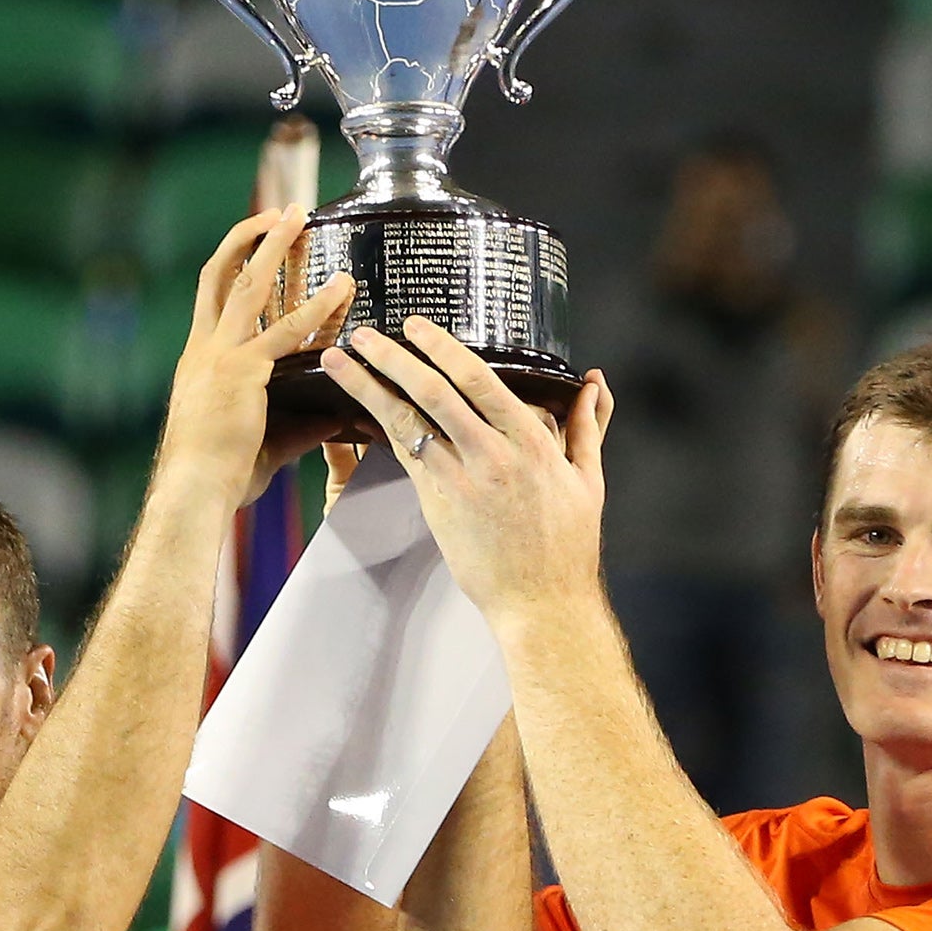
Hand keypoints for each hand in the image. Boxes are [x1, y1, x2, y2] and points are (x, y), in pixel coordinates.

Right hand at [158, 207, 354, 507]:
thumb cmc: (219, 475)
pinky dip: (317, 307)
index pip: (213, 296)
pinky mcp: (244, 373)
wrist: (193, 491)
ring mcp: (222, 357)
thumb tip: (336, 413)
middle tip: (282, 211)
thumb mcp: (260, 439)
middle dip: (251, 238)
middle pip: (224, 275)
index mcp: (199, 360)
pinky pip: (286, 333)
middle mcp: (205, 348)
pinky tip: (341, 287)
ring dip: (275, 247)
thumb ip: (300, 422)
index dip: (232, 262)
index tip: (256, 239)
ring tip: (300, 216)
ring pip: (249, 286)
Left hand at [318, 318, 613, 631]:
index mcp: (532, 443)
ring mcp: (462, 483)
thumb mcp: (588, 480)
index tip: (416, 326)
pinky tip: (357, 410)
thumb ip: (588, 426)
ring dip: (369, 388)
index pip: (479, 380)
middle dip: (393, 358)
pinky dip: (378, 430)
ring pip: (408, 423)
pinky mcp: (439, 508)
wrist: (542, 604)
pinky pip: (404, 458)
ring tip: (339, 361)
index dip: (442, 348)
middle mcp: (494, 456)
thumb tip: (592, 382)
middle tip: (365, 333)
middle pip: (434, 393)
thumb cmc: (568, 545)